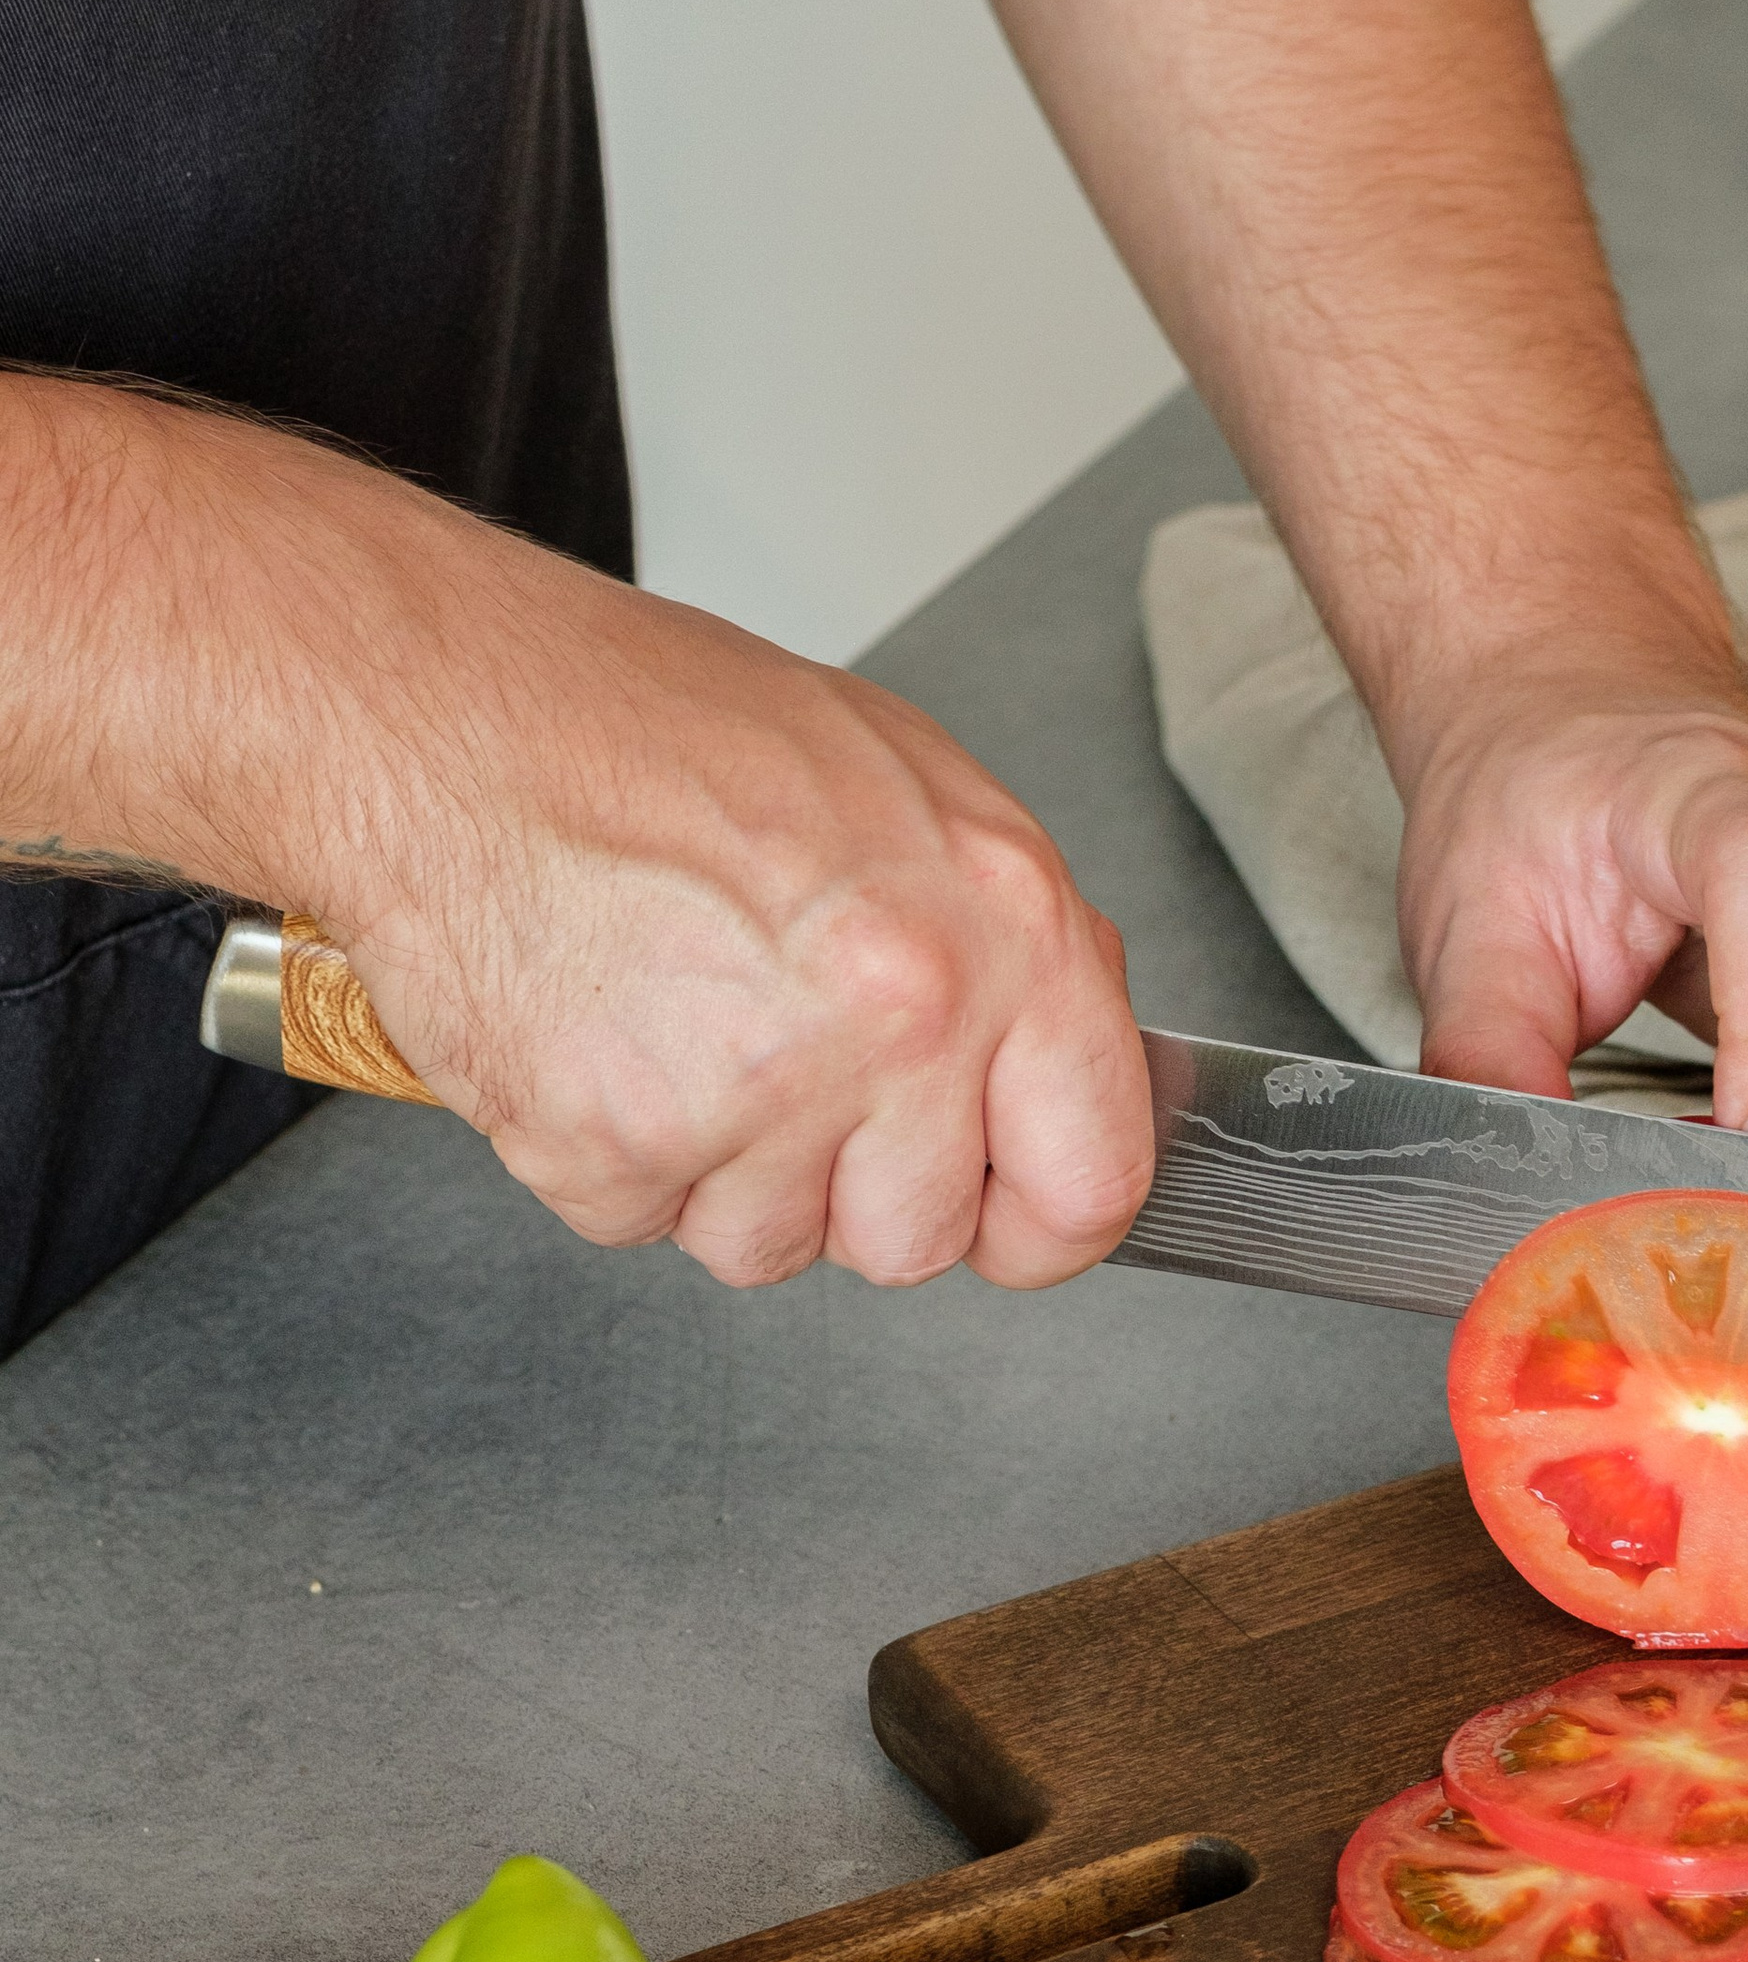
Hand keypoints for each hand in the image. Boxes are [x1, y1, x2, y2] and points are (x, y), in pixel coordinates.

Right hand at [0, 379, 1152, 1294]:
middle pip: (919, 1239)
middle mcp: (900, 1016)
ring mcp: (759, 1092)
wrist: (439, 712)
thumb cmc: (648, 729)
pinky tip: (597, 1033)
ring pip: (775, 1249)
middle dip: (849, 1184)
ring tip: (673, 1019)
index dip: (1041, 1216)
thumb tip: (1063, 1069)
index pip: (1095, 1175)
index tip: (1002, 1210)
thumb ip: (1002, 947)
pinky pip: (646, 1226)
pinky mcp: (618, 1147)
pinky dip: (611, 1153)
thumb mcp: (898, 790)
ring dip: (722, 1170)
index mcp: (999, 925)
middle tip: (775, 1056)